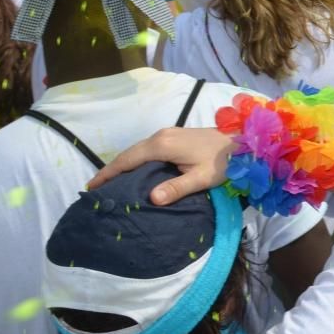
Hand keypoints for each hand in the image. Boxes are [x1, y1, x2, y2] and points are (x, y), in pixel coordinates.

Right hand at [87, 126, 236, 205]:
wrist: (243, 143)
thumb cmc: (224, 162)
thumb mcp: (201, 178)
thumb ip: (177, 188)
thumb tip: (152, 199)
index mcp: (162, 145)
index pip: (127, 160)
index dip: (108, 173)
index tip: (90, 187)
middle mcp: (160, 135)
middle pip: (128, 154)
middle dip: (111, 170)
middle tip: (95, 190)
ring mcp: (167, 134)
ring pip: (137, 151)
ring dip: (122, 165)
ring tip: (110, 184)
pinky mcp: (173, 137)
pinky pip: (146, 150)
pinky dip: (135, 161)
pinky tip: (133, 174)